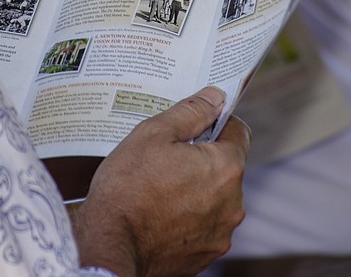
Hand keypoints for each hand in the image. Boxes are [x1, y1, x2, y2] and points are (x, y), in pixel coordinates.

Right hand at [73, 87, 250, 276]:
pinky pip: (203, 226)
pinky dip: (187, 218)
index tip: (193, 127)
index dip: (215, 124)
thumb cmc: (128, 186)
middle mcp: (233, 203)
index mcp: (225, 167)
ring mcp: (221, 233)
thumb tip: (215, 97)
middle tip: (166, 159)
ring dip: (196, 191)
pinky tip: (159, 214)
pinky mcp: (206, 254)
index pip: (238, 132)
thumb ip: (190, 112)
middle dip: (202, 160)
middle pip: (225, 168)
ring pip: (215, 199)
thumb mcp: (153, 134)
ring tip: (159, 189)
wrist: (111, 243)